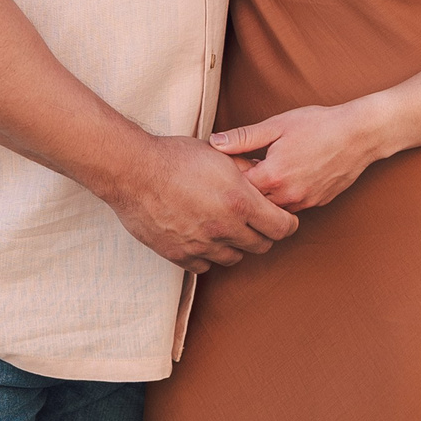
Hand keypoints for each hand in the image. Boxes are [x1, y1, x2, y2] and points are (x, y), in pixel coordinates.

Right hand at [100, 136, 298, 273]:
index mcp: (239, 201)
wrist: (133, 172)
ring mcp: (202, 245)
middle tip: (255, 222)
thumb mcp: (218, 154)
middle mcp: (224, 227)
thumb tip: (264, 175)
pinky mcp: (180, 255)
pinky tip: (202, 238)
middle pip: (261, 246)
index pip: (281, 227)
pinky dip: (208, 255)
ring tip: (226, 228)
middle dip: (263, 234)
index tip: (284, 218)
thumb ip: (246, 168)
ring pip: (234, 257)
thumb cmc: (175, 157)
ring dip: (235, 245)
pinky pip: (205, 266)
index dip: (287, 223)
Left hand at [208, 103, 387, 210]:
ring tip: (267, 170)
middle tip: (247, 166)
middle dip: (246, 188)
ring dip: (266, 194)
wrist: (360, 134)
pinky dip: (284, 195)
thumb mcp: (278, 125)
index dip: (231, 175)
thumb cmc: (319, 125)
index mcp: (273, 176)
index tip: (232, 162)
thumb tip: (214, 142)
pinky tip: (287, 175)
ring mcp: (304, 202)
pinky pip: (292, 206)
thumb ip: (244, 137)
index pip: (237, 187)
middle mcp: (287, 196)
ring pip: (273, 208)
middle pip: (253, 202)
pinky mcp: (317, 203)